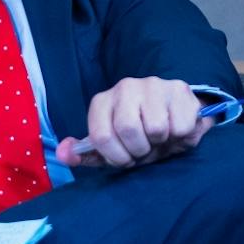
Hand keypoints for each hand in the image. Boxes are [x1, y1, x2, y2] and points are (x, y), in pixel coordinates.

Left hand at [55, 77, 212, 169]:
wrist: (176, 121)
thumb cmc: (140, 138)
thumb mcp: (112, 150)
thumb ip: (87, 154)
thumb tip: (63, 154)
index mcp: (103, 101)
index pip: (101, 136)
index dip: (116, 156)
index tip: (125, 158)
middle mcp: (125, 87)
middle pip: (128, 129)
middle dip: (139, 150)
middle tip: (145, 149)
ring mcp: (153, 85)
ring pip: (156, 128)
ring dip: (160, 143)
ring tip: (160, 138)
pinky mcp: (179, 89)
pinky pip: (180, 127)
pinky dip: (181, 137)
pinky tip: (176, 130)